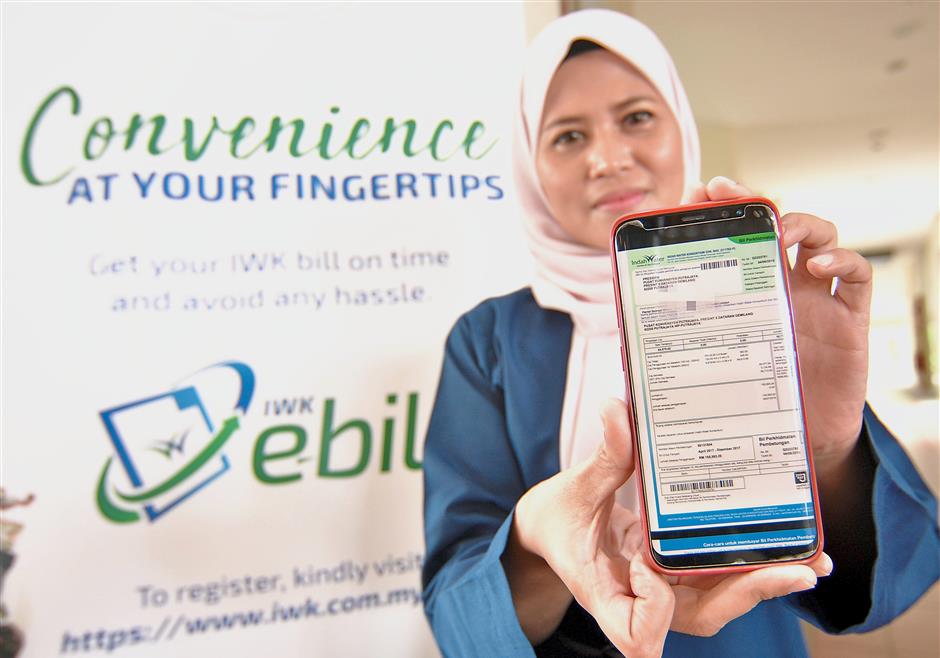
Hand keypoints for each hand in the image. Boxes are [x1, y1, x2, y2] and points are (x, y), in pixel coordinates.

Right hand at [510, 399, 831, 652]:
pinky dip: (752, 563)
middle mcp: (641, 599)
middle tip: (798, 569)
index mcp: (604, 591)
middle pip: (702, 615)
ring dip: (765, 581)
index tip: (650, 563)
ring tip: (810, 559)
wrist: (553, 530)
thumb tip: (618, 409)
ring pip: (720, 600)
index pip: (637, 633)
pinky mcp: (677, 574)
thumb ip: (603, 457)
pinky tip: (785, 543)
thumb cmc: (556, 518)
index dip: (657, 610)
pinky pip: (719, 577)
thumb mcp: (574, 488)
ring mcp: (664, 590)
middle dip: (750, 593)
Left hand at [688, 177, 870, 472]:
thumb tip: (613, 404)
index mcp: (741, 297)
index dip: (715, 212)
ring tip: (780, 229)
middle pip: (772, 225)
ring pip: (819, 236)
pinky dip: (844, 259)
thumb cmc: (750, 410)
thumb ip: (662, 393)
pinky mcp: (849, 320)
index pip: (730, 240)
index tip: (694, 194)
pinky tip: (819, 265)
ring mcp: (816, 300)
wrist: (800, 447)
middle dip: (751, 200)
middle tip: (726, 191)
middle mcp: (778, 289)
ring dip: (802, 220)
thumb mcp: (702, 391)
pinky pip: (857, 275)